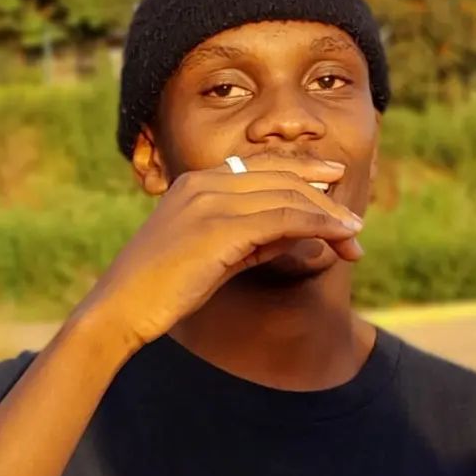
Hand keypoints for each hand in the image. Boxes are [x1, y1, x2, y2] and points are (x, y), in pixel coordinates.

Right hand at [74, 153, 363, 355]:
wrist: (120, 309)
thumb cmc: (161, 290)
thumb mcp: (211, 255)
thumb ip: (248, 238)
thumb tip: (290, 235)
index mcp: (197, 182)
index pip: (261, 166)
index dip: (301, 171)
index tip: (331, 179)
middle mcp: (205, 183)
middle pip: (281, 178)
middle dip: (324, 198)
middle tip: (355, 219)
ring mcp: (212, 201)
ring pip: (289, 197)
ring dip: (329, 217)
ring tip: (355, 237)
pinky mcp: (221, 228)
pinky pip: (284, 219)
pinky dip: (318, 227)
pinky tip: (339, 239)